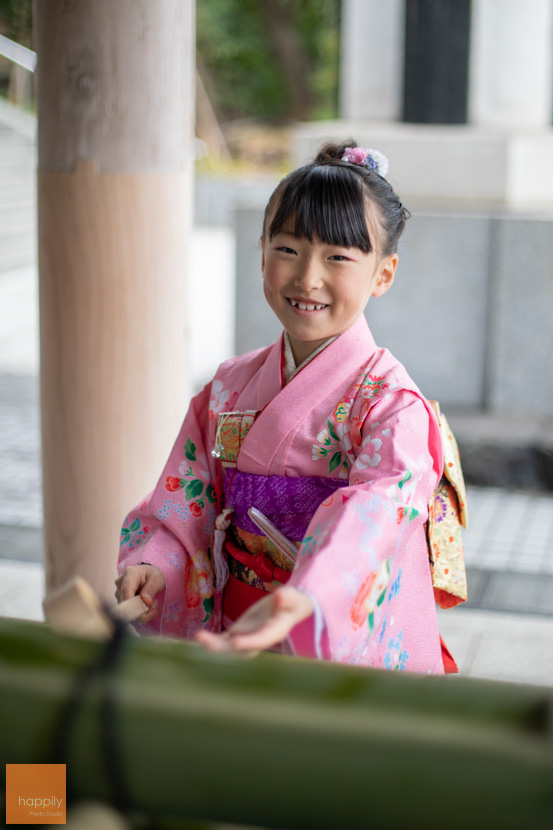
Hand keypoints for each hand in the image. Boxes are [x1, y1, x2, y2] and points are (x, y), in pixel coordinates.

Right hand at [114, 564, 165, 623]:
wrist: (147, 575)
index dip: (133, 604)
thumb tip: (146, 601)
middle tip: (154, 607)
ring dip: (141, 611)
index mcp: (130, 574)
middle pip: (126, 602)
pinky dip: (139, 612)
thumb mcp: (157, 579)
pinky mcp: (120, 599)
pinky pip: (127, 610)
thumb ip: (152, 588)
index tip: (146, 611)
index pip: (126, 590)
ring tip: (152, 604)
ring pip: (126, 609)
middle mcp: (120, 583)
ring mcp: (118, 592)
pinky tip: (146, 606)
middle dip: (142, 609)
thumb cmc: (152, 575)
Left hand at [195, 586, 313, 655]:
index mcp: (274, 632)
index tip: (235, 641)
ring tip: (199, 637)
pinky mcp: (239, 634)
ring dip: (214, 645)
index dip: (249, 642)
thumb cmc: (292, 601)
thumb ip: (288, 598)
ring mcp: (247, 638)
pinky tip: (200, 636)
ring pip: (229, 648)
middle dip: (224, 650)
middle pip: (242, 650)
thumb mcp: (293, 597)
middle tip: (207, 644)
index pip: (261, 639)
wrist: (287, 609)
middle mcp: (259, 640)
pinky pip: (224, 641)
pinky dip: (212, 640)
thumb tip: (280, 595)